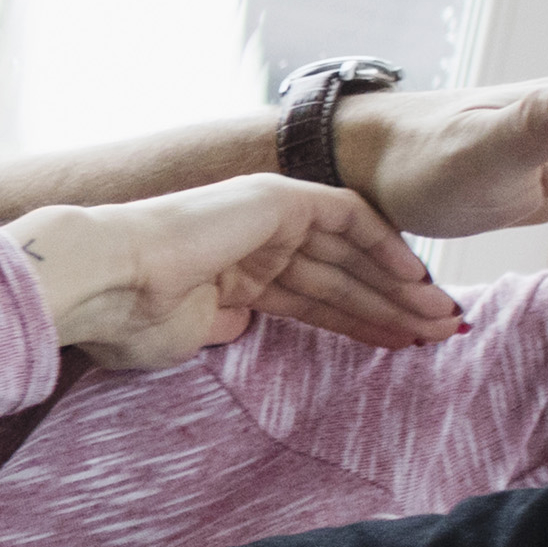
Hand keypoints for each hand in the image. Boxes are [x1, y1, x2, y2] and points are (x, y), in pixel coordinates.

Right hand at [11, 180, 453, 368]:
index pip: (315, 300)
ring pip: (353, 252)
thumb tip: (241, 325)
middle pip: (342, 277)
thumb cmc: (130, 317)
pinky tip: (418, 277)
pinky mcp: (277, 198)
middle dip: (392, 306)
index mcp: (235, 275)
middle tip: (442, 332)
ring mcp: (266, 216)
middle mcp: (256, 241)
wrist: (104, 282)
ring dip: (400, 285)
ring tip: (443, 317)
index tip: (400, 348)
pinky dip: (386, 244)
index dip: (360, 323)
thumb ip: (223, 324)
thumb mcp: (191, 335)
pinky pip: (349, 217)